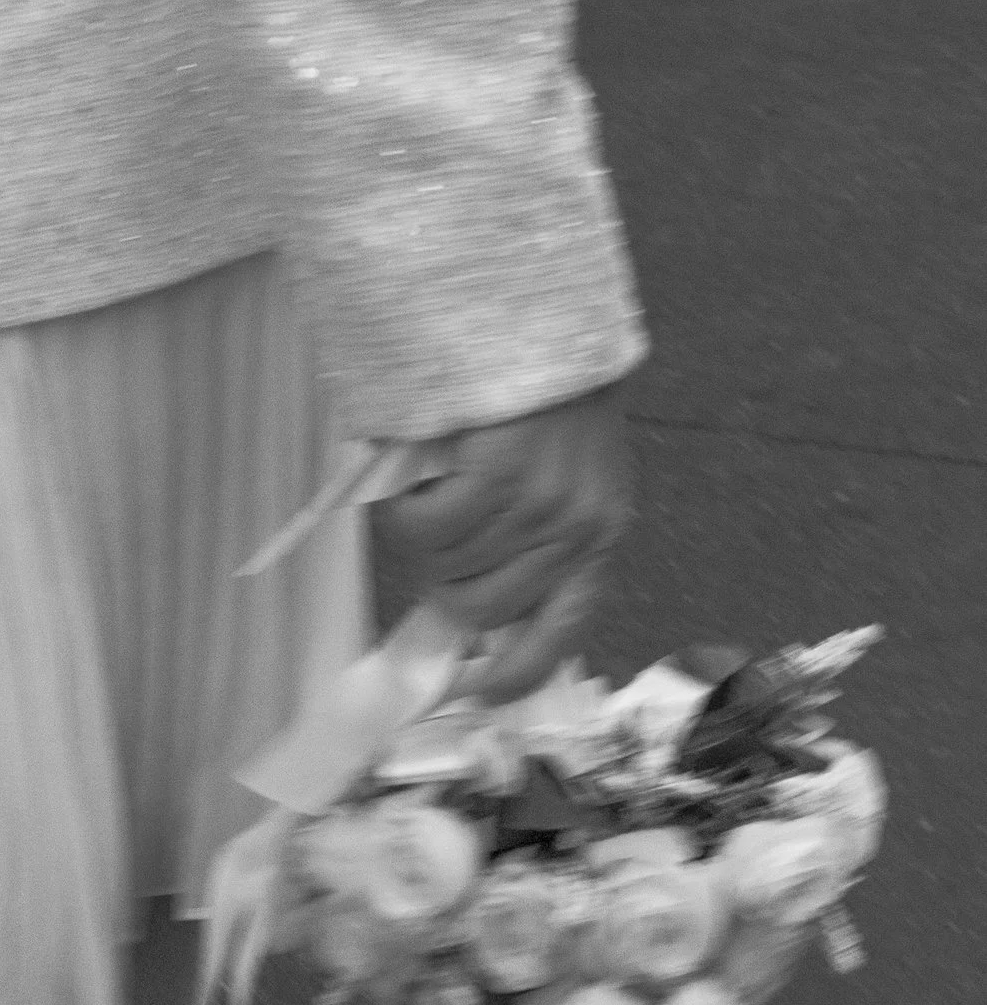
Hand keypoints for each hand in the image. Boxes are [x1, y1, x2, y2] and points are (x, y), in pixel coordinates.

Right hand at [374, 385, 633, 703]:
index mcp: (600, 533)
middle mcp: (580, 527)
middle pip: (482, 608)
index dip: (517, 671)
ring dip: (419, 532)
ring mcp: (543, 502)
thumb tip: (461, 613)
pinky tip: (422, 466)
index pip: (563, 629)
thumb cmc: (538, 393)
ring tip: (433, 479)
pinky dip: (405, 506)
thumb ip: (525, 542)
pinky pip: (425, 530)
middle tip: (430, 533)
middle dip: (442, 581)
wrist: (539, 310)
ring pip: (445, 567)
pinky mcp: (503, 474)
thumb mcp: (557, 475)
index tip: (479, 693)